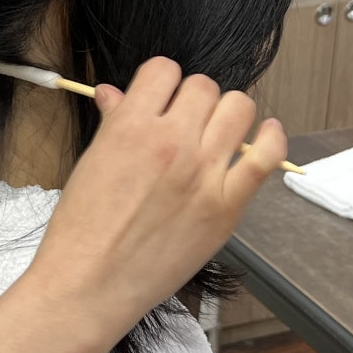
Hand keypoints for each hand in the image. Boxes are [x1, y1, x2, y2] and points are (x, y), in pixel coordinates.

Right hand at [29, 56, 286, 344]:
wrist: (91, 282)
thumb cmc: (82, 226)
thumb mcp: (92, 161)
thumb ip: (112, 121)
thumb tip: (112, 93)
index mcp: (131, 126)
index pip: (163, 70)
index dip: (162, 80)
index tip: (161, 95)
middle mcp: (172, 141)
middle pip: (203, 86)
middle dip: (192, 97)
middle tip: (185, 119)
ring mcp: (204, 174)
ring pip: (238, 108)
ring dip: (226, 111)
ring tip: (215, 129)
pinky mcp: (227, 207)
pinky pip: (265, 158)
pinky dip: (270, 138)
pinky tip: (264, 134)